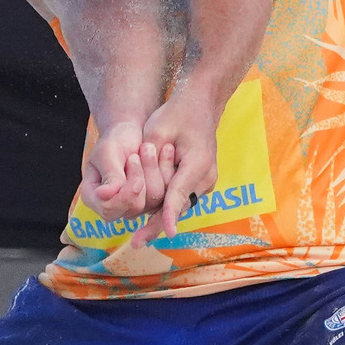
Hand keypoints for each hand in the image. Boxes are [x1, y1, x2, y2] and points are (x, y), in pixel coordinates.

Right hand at [80, 119, 171, 221]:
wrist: (131, 133)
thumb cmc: (115, 140)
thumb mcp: (108, 153)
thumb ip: (110, 176)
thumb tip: (104, 195)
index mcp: (92, 196)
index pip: (107, 209)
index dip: (123, 196)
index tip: (133, 169)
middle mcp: (111, 205)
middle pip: (132, 208)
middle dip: (138, 179)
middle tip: (135, 155)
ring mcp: (132, 206)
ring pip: (150, 202)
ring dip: (151, 171)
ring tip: (145, 148)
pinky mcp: (151, 202)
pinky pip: (164, 195)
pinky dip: (164, 171)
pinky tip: (163, 152)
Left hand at [124, 96, 218, 245]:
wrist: (201, 102)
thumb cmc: (177, 113)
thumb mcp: (159, 131)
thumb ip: (153, 161)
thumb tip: (147, 189)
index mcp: (198, 163)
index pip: (179, 193)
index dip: (169, 214)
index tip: (166, 233)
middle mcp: (206, 176)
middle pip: (180, 206)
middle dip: (159, 225)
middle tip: (138, 242)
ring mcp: (207, 180)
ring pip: (181, 204)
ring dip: (162, 218)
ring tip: (141, 238)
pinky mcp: (202, 181)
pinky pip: (183, 198)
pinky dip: (167, 207)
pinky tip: (150, 222)